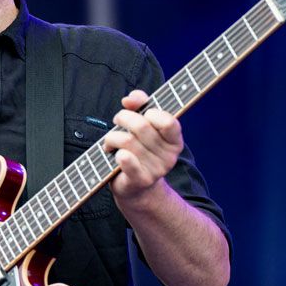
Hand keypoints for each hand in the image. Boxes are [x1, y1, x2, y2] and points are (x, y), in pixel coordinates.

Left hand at [103, 89, 182, 205]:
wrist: (135, 187)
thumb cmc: (137, 151)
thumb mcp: (142, 125)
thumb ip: (140, 105)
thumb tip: (130, 98)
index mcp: (174, 141)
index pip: (168, 121)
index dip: (151, 112)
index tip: (142, 112)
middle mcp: (169, 156)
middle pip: (141, 126)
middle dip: (123, 118)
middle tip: (117, 121)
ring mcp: (156, 169)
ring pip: (126, 140)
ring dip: (112, 137)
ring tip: (110, 142)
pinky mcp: (141, 179)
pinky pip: (126, 160)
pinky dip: (116, 152)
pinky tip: (113, 152)